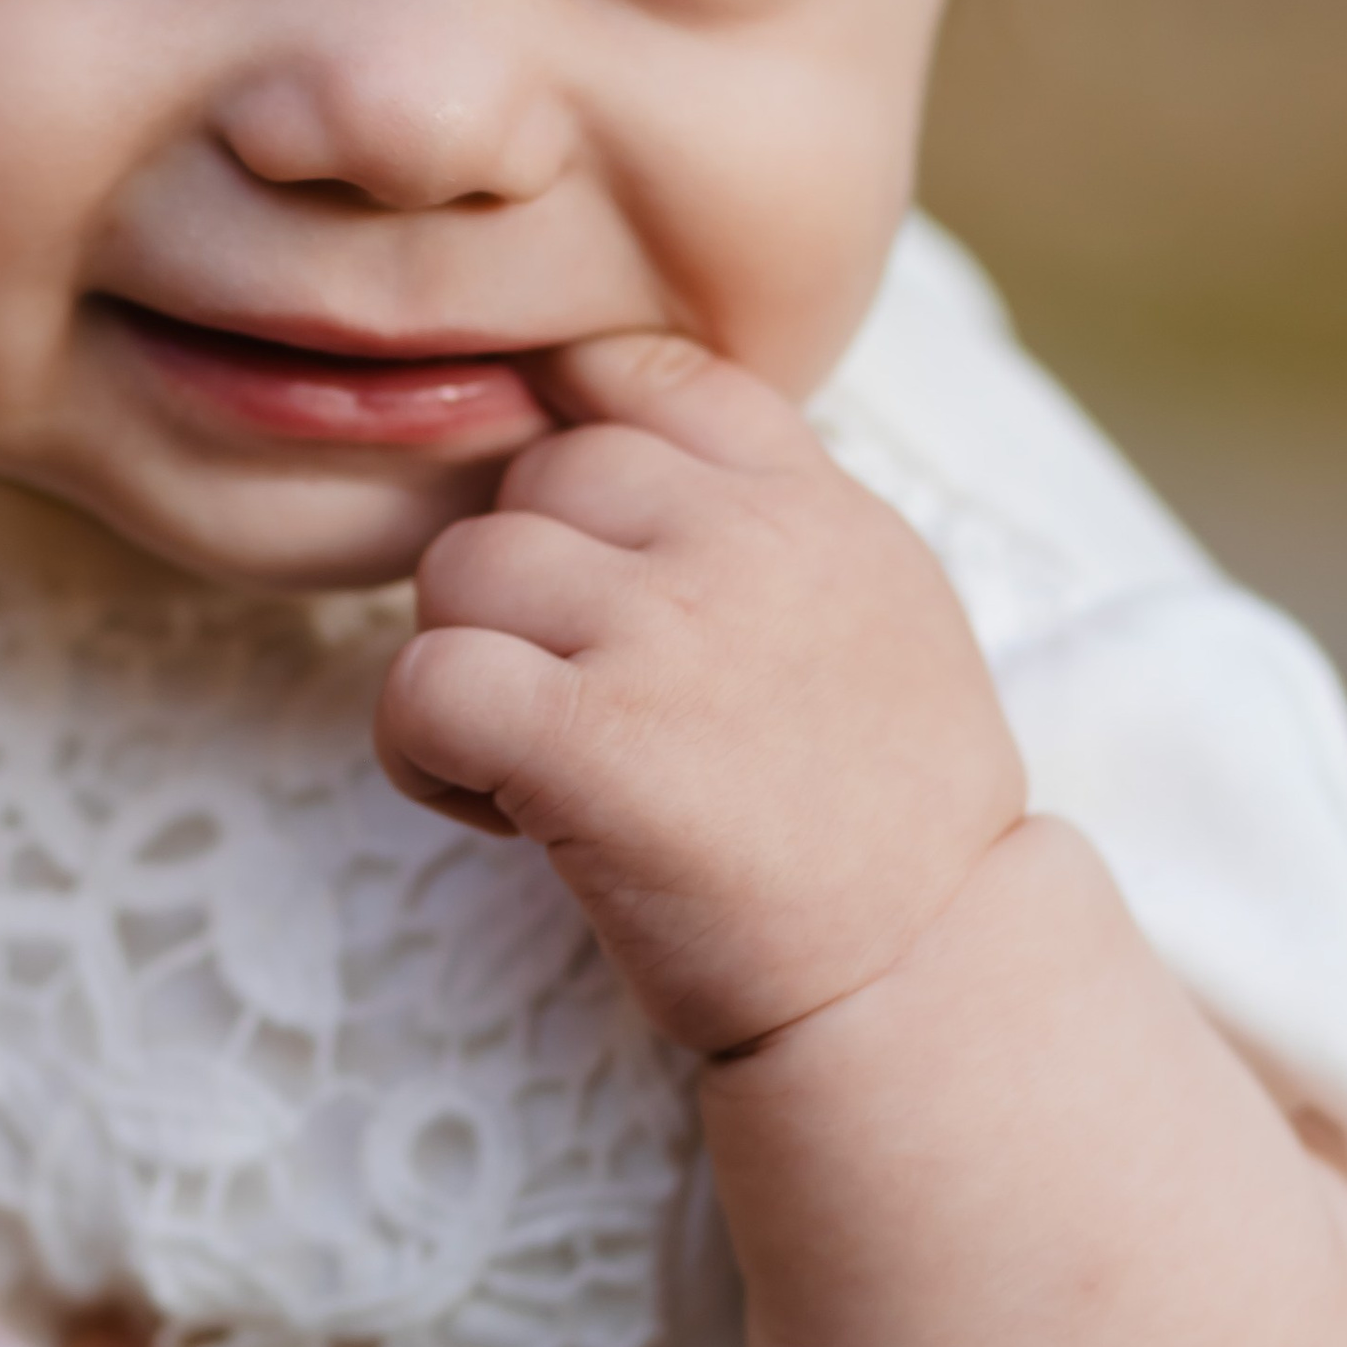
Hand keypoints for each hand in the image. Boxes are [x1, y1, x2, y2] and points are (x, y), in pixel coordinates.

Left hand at [371, 330, 1026, 1056]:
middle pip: (533, 472)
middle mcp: (741, 539)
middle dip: (526, 586)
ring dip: (468, 665)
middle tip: (577, 699)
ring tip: (541, 762)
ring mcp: (665, 629)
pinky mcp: (589, 737)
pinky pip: (423, 681)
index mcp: (811, 499)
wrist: (924, 976)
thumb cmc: (881, 815)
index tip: (593, 562)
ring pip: (459, 566)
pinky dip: (422, 751)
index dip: (580, 446)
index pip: (646, 370)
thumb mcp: (879, 607)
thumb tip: (622, 421)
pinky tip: (496, 810)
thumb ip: (772, 510)